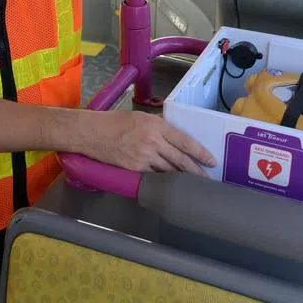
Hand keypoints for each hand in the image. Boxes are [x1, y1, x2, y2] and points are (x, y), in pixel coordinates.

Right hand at [77, 110, 215, 174]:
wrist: (91, 132)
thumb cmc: (114, 121)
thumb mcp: (140, 117)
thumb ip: (158, 125)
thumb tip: (172, 133)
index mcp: (157, 125)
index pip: (185, 141)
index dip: (200, 153)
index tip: (211, 160)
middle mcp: (153, 141)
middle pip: (181, 159)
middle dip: (196, 171)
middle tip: (207, 179)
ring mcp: (144, 157)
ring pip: (169, 171)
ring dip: (181, 178)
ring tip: (192, 184)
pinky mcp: (134, 169)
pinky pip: (153, 177)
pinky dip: (162, 181)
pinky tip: (170, 186)